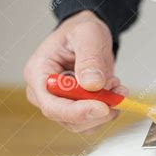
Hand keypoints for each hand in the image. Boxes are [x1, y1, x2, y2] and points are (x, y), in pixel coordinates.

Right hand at [24, 10, 127, 132]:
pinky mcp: (75, 108)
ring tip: (116, 85)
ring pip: (83, 124)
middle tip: (117, 91)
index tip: (103, 107)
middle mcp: (44, 93)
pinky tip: (115, 91)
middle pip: (67, 119)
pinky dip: (109, 109)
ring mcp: (59, 103)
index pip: (51, 105)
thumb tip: (93, 85)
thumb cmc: (81, 31)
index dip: (77, 112)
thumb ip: (90, 59)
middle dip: (97, 109)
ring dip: (106, 109)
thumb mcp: (88, 35)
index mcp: (38, 73)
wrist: (87, 36)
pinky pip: (92, 120)